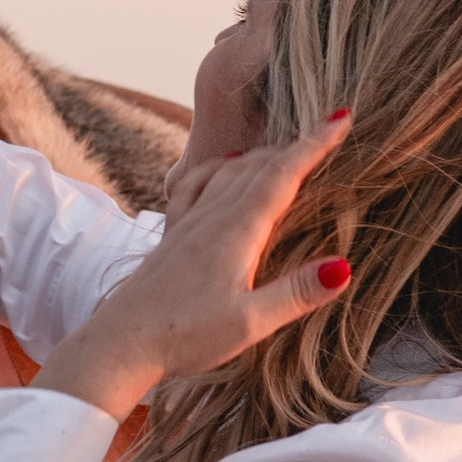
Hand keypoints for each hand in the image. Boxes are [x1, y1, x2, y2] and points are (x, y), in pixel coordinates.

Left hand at [31, 113, 353, 421]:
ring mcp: (187, 223)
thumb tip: (342, 266)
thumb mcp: (249, 323)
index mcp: (235, 231)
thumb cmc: (184, 336)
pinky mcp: (171, 235)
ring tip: (287, 150)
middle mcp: (210, 217)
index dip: (314, 145)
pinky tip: (223, 169)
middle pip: (258, 166)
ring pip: (229, 171)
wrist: (120, 342)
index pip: (281, 176)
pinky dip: (219, 168)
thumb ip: (295, 293)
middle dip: (296, 146)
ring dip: (261, 155)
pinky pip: (196, 185)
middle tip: (329, 132)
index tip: (341, 118)